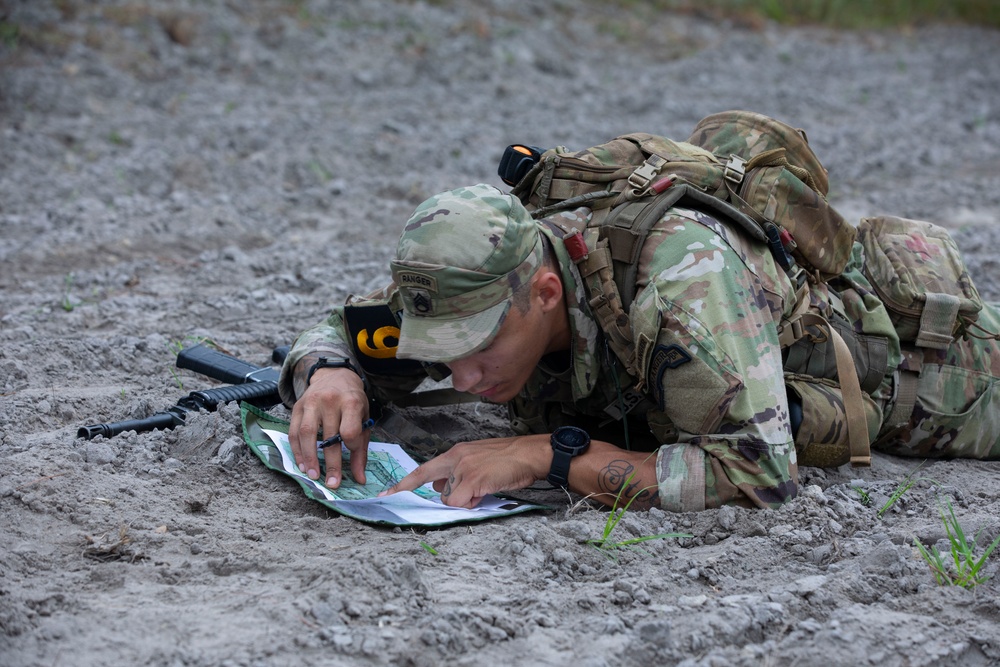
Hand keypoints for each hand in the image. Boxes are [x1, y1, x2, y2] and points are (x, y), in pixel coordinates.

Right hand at [287, 365, 368, 488]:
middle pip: (328, 436)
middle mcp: (330, 401)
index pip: (350, 430)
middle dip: (331, 463)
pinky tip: (302, 464)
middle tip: (332, 483)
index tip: (350, 457)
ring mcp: (311, 402)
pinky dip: (296, 450)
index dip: (351, 447)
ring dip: (309, 458)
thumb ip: (361, 448)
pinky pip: (293, 432)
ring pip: (306, 434)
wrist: (335, 375)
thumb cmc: (352, 401)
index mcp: (351, 402)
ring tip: (313, 476)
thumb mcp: (364, 419)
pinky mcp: (297, 406)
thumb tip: (360, 478)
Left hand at [379, 435, 551, 508]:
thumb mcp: (479, 462)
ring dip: (464, 499)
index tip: (386, 493)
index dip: (404, 482)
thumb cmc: (510, 460)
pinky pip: (460, 502)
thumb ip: (458, 473)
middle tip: (416, 497)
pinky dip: (471, 503)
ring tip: (483, 489)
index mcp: (456, 452)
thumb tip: (440, 489)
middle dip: (426, 491)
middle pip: (427, 480)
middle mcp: (456, 457)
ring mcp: (463, 468)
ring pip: (448, 497)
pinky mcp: (472, 479)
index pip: (423, 468)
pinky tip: (485, 493)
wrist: (531, 454)